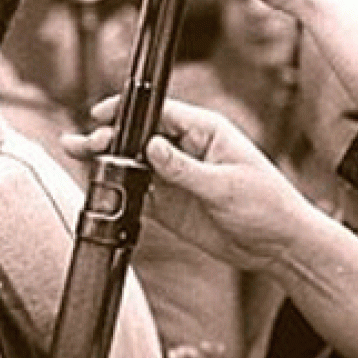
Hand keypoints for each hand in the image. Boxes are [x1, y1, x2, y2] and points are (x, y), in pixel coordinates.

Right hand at [65, 96, 322, 274]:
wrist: (279, 245)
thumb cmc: (268, 204)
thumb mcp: (226, 186)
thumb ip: (185, 169)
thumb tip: (152, 146)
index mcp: (206, 132)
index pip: (161, 113)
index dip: (130, 112)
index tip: (104, 115)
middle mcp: (188, 149)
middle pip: (140, 136)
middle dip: (111, 136)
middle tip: (88, 144)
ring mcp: (176, 177)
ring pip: (133, 163)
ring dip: (108, 161)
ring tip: (79, 157)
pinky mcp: (170, 204)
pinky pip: (137, 193)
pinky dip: (117, 191)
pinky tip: (100, 189)